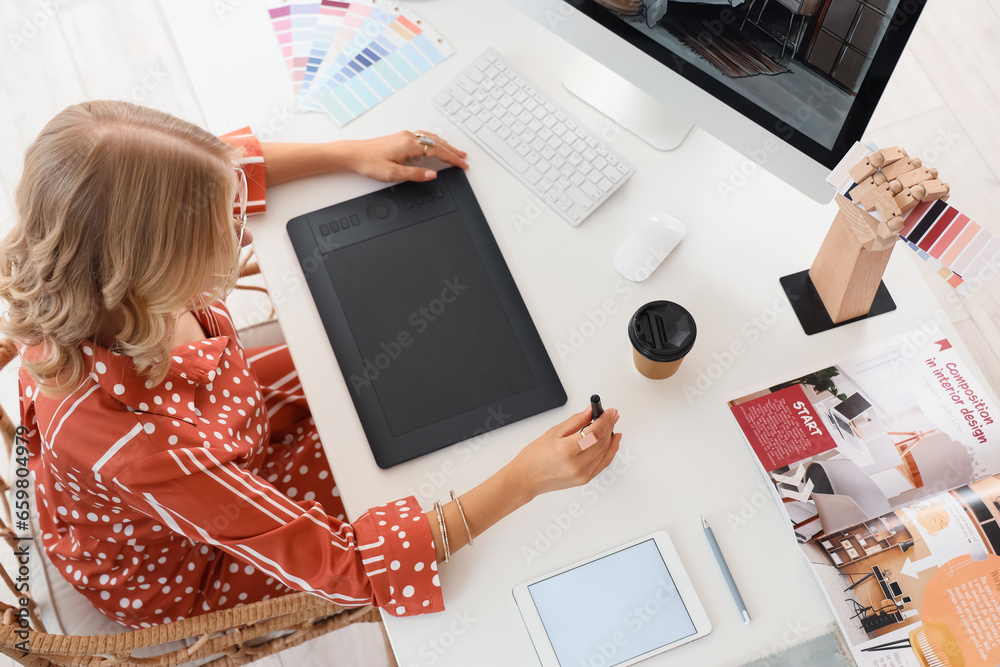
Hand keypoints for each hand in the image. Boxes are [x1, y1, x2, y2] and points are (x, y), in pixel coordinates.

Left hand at [346, 130, 467, 182]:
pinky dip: (434, 142)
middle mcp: (408, 137)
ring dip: (444, 145)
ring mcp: (404, 136)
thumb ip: (415, 174)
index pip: (438, 151)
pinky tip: (434, 145)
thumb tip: (432, 174)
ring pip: (431, 138)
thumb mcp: (393, 173)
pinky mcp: (399, 138)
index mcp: (409, 145)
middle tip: (464, 158)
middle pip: (437, 142)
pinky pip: (423, 137)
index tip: (462, 164)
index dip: (452, 158)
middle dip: (452, 151)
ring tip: (454, 152)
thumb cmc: (368, 162)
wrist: (353, 154)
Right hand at [508, 405, 621, 500]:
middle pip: (602, 442)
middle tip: (612, 414)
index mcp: (567, 450)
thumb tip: (590, 411)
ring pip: (605, 452)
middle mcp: (577, 465)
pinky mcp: (584, 480)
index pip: (594, 432)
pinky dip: (610, 451)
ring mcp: (582, 474)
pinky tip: (613, 441)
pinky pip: (603, 463)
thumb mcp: (553, 433)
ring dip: (611, 437)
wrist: (526, 478)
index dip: (605, 420)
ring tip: (613, 424)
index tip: (609, 411)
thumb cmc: (534, 457)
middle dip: (609, 426)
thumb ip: (575, 421)